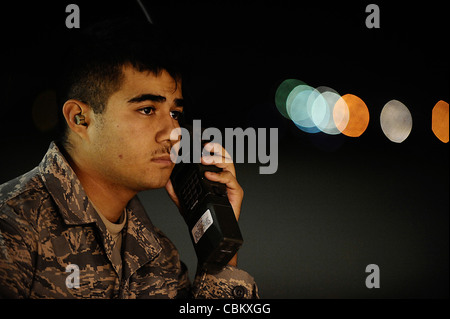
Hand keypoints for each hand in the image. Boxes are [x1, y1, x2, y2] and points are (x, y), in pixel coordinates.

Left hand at [165, 142, 242, 266]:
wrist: (214, 232)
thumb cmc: (205, 216)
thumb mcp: (186, 202)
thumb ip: (176, 192)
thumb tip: (167, 182)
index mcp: (216, 176)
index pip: (215, 157)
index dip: (210, 148)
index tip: (201, 143)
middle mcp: (225, 178)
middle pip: (224, 156)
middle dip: (215, 149)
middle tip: (204, 147)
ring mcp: (231, 185)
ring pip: (229, 165)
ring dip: (217, 159)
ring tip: (205, 160)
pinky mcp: (236, 193)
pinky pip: (230, 181)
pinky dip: (220, 176)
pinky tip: (210, 176)